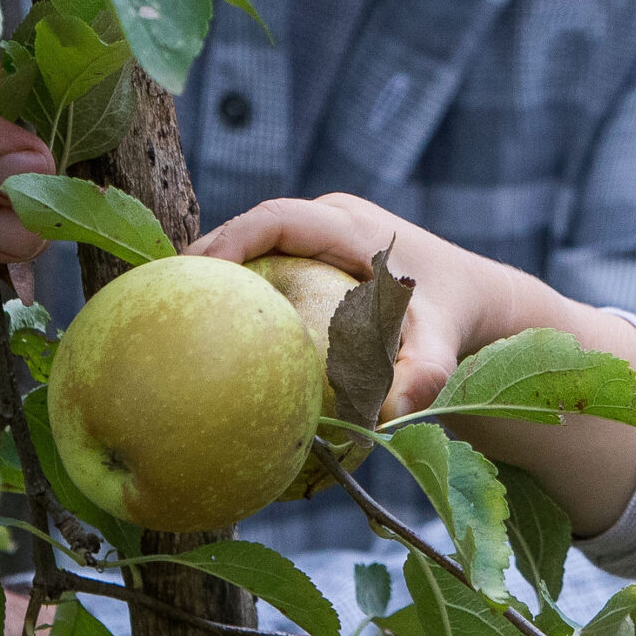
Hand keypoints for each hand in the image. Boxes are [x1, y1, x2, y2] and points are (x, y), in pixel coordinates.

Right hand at [191, 193, 533, 419]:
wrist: (476, 302)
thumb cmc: (457, 319)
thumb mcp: (446, 347)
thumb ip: (423, 375)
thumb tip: (390, 415)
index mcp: (354, 228)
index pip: (278, 220)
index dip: (229, 239)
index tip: (190, 272)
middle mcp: (333, 220)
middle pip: (254, 227)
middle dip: (206, 256)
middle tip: (159, 295)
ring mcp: (322, 234)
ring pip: (257, 244)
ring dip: (217, 272)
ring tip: (167, 310)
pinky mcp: (316, 254)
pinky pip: (268, 264)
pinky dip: (239, 290)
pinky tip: (208, 332)